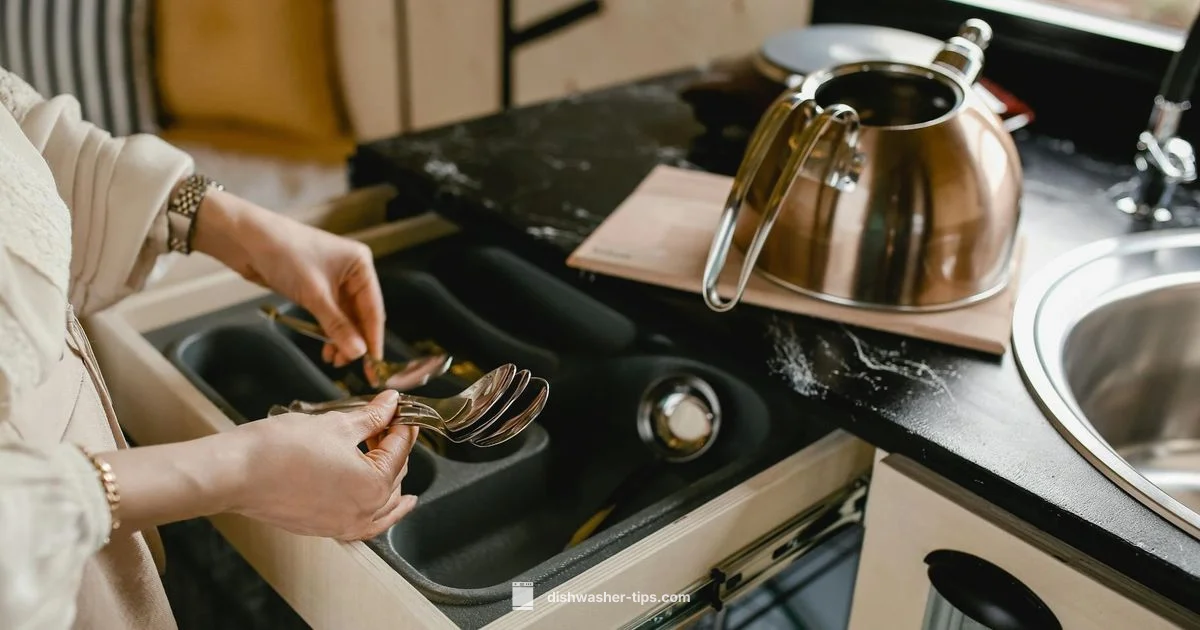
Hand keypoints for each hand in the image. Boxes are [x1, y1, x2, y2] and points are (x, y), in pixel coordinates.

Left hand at [191, 190, 384, 370]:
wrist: (246, 239)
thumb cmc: (285, 255)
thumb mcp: (315, 295)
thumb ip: (338, 326)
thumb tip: (358, 353)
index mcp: (361, 265)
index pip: (374, 308)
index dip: (374, 338)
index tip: (375, 365)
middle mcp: (352, 271)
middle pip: (361, 314)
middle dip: (356, 341)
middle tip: (351, 366)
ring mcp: (334, 279)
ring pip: (345, 317)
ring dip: (341, 339)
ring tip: (334, 360)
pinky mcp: (317, 286)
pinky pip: (330, 314)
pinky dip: (328, 331)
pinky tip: (326, 347)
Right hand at [228, 390, 419, 539]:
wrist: (236, 473)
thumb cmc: (281, 449)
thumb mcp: (337, 424)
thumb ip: (371, 416)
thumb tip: (390, 403)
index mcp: (374, 486)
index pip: (400, 450)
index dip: (402, 423)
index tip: (400, 409)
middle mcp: (364, 513)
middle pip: (394, 475)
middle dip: (392, 446)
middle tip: (383, 420)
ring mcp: (344, 525)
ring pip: (382, 501)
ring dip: (387, 475)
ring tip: (379, 449)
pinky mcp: (325, 528)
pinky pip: (363, 522)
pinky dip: (377, 509)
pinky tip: (383, 500)